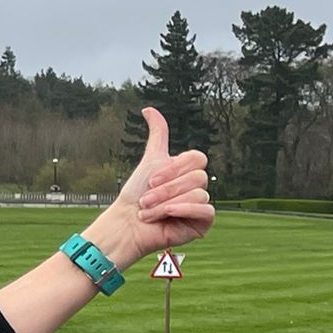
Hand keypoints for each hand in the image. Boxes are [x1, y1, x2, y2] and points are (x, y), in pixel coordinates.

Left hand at [95, 107, 213, 263]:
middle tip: (146, 199)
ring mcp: (201, 204)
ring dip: (167, 203)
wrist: (127, 223)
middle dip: (166, 189)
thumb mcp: (150, 159)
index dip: (173, 169)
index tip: (151, 179)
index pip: (197, 158)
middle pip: (198, 177)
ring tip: (149, 211)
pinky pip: (206, 210)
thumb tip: (148, 109)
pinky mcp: (203, 222)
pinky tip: (166, 216)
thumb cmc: (135, 194)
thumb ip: (157, 135)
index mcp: (188, 171)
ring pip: (199, 193)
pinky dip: (182, 211)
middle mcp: (197, 186)